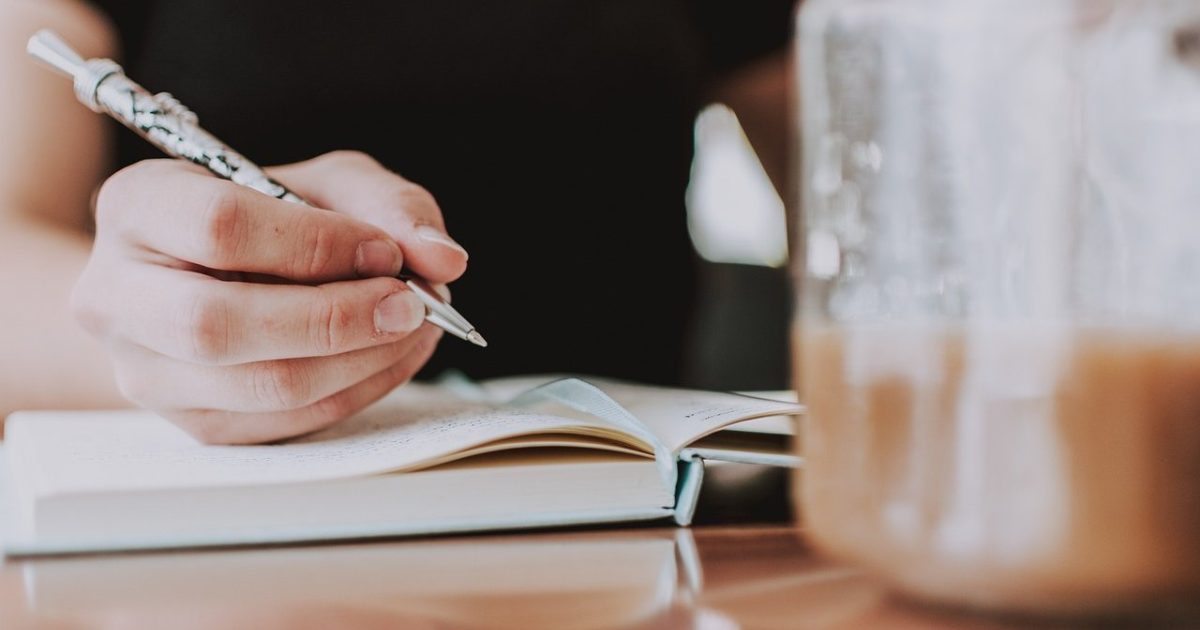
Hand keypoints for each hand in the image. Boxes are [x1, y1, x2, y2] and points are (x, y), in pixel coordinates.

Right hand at [72, 151, 467, 443]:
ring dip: (359, 361)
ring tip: (414, 327)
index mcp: (138, 205)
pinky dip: (356, 391)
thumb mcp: (329, 183)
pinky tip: (391, 355)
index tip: (384, 251)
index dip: (317, 243)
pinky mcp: (190, 423)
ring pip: (257, 386)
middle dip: (336, 318)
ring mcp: (144, 371)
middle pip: (218, 324)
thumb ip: (389, 205)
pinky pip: (283, 424)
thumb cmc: (272, 220)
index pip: (219, 227)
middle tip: (410, 304)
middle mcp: (117, 293)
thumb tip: (441, 257)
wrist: (215, 277)